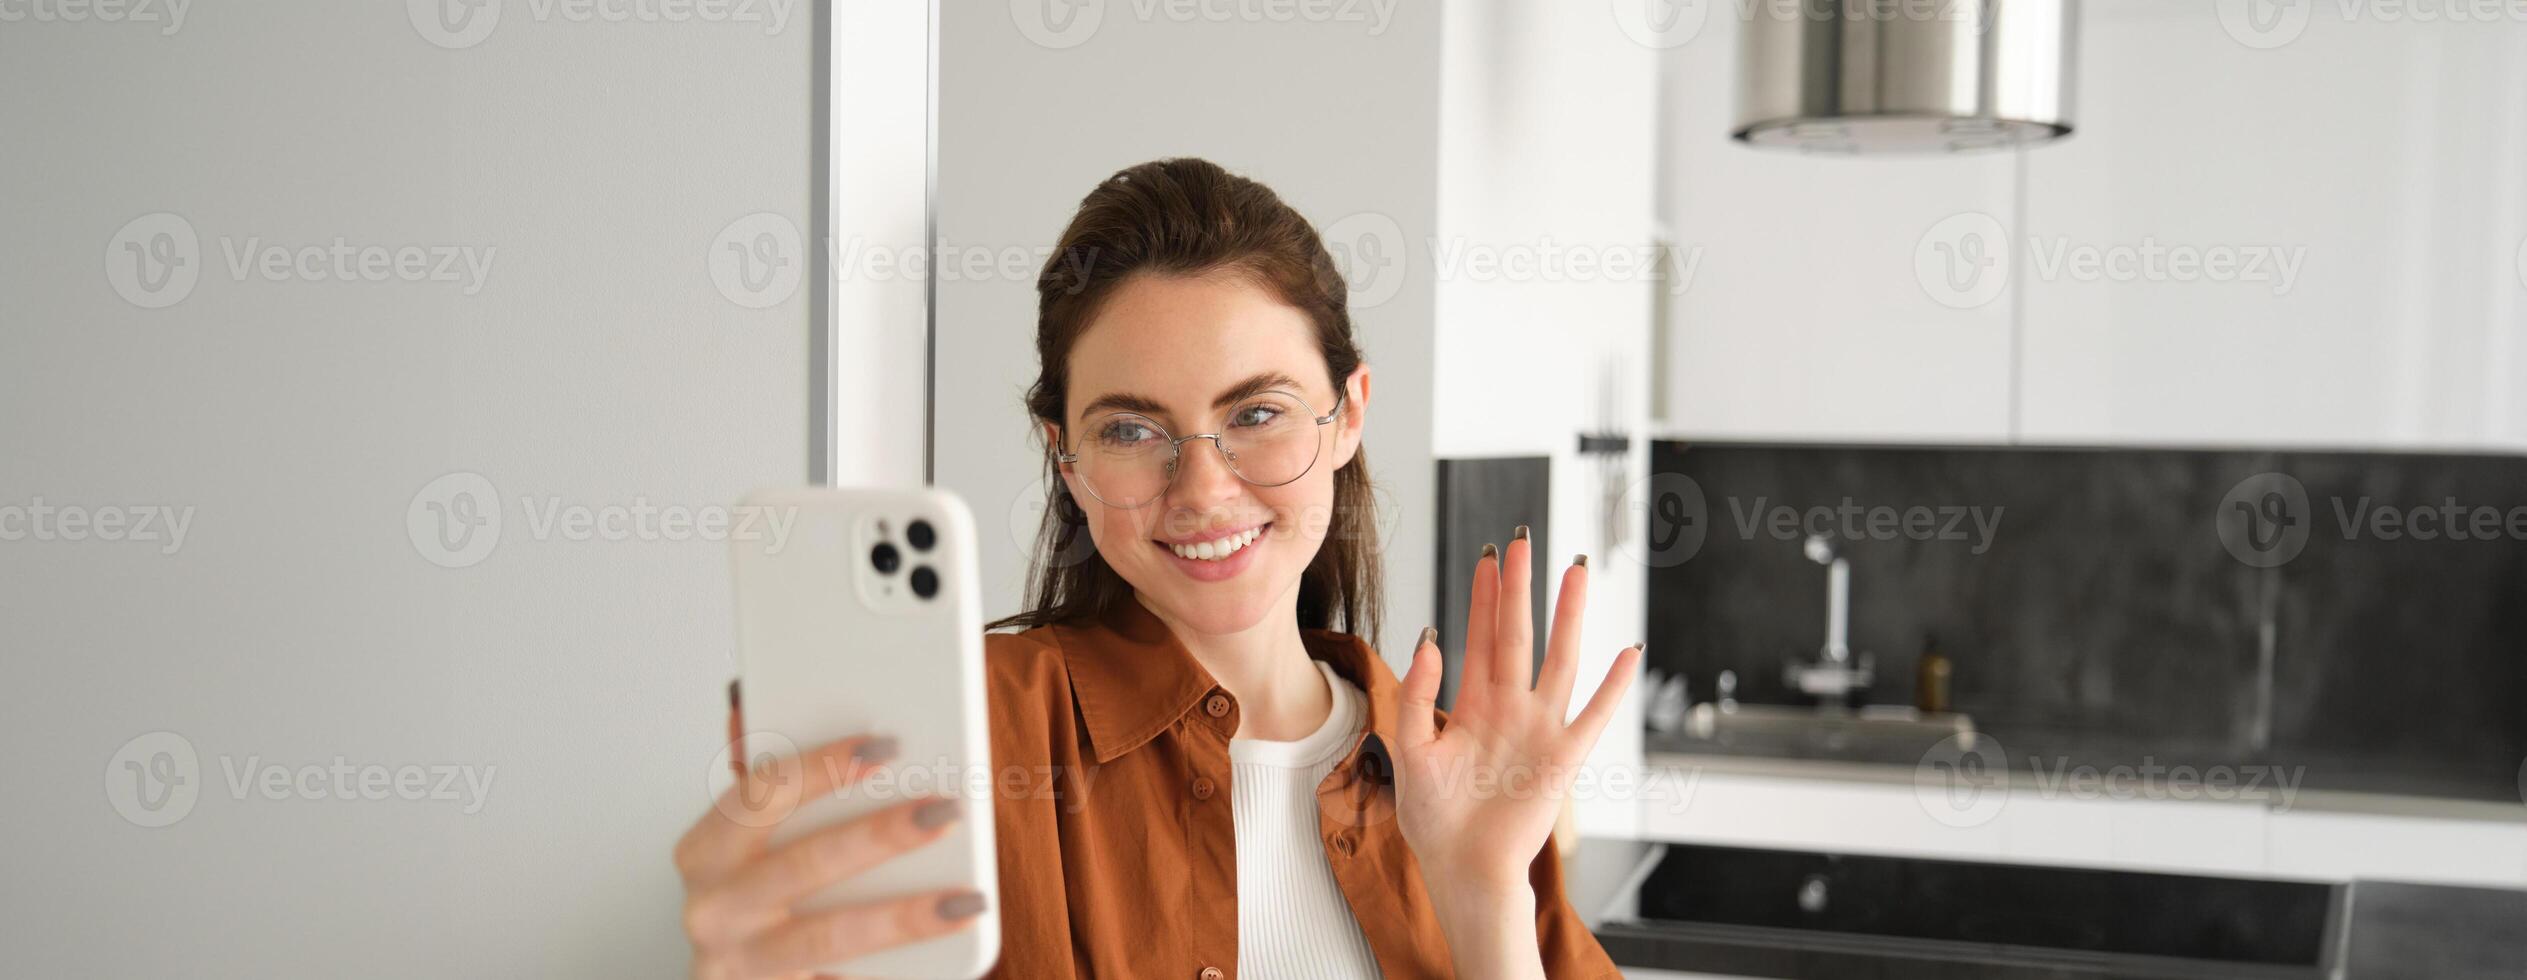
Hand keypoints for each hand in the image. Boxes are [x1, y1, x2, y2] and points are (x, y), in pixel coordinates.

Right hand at [673, 698, 986, 979]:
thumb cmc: (753, 898)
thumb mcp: (750, 839)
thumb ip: (765, 784)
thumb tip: (755, 705)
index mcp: (705, 850)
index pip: (759, 793)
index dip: (822, 766)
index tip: (885, 745)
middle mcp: (711, 907)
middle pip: (802, 864)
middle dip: (878, 836)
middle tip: (944, 811)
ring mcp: (739, 962)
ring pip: (829, 935)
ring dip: (903, 915)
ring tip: (964, 899)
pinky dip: (897, 971)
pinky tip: (943, 948)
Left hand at [1393, 530, 1639, 896]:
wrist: (1462, 869)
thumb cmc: (1434, 821)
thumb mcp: (1409, 751)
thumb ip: (1416, 696)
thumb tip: (1429, 638)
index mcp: (1473, 706)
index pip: (1480, 637)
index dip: (1483, 596)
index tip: (1489, 555)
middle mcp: (1510, 709)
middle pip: (1518, 634)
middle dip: (1520, 588)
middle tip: (1524, 540)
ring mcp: (1540, 729)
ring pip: (1559, 659)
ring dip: (1569, 616)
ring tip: (1577, 571)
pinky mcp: (1563, 758)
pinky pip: (1594, 716)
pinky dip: (1613, 686)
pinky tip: (1628, 652)